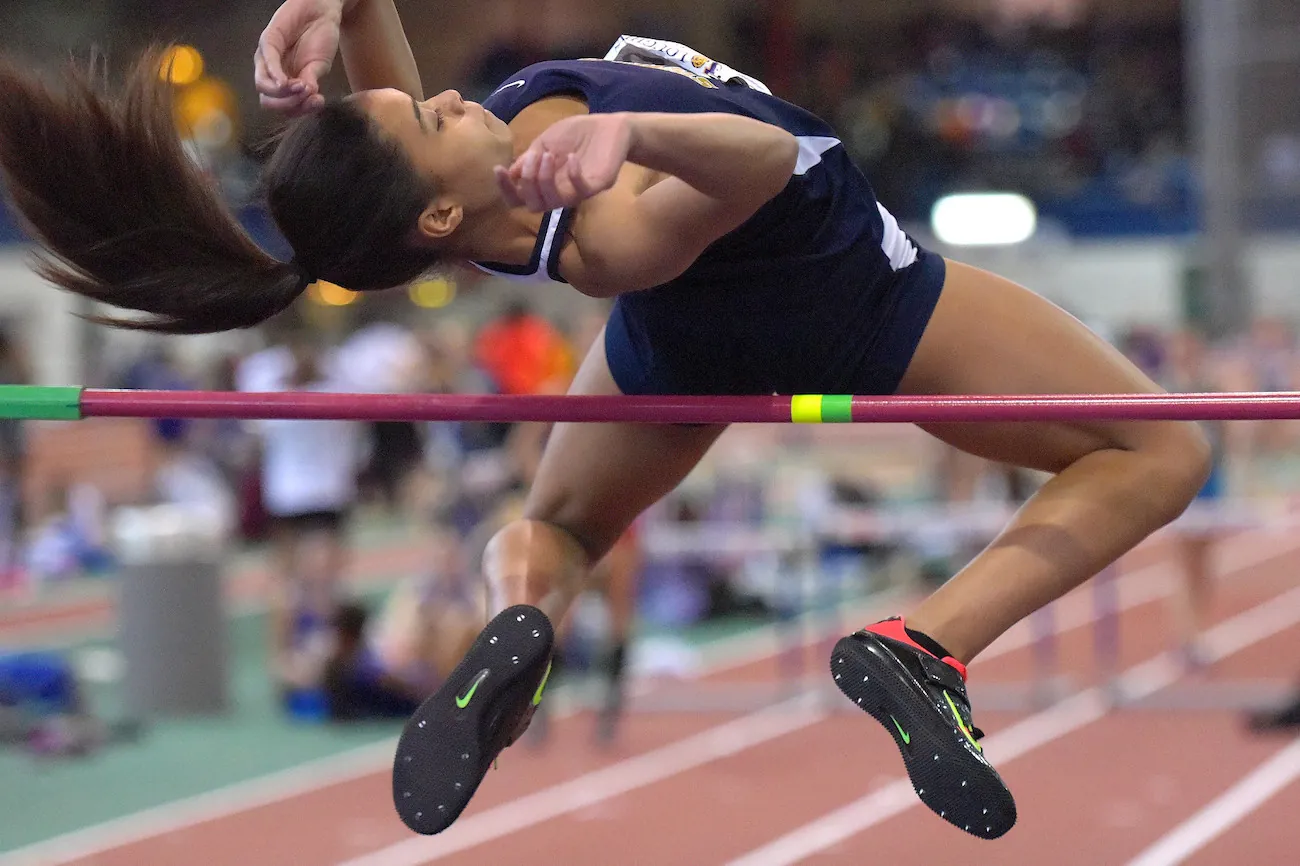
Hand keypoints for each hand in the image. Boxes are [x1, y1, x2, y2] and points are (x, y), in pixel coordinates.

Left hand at [254, 0, 347, 114]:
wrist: (323, 12)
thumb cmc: (321, 38)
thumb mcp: (319, 66)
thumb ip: (310, 83)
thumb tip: (309, 100)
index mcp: (285, 81)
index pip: (283, 106)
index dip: (298, 110)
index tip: (316, 103)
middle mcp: (271, 72)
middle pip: (268, 101)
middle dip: (287, 105)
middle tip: (306, 99)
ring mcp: (266, 58)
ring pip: (263, 86)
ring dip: (282, 94)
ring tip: (302, 88)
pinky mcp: (267, 41)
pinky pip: (267, 63)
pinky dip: (276, 76)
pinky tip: (287, 83)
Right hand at [495, 113, 633, 210]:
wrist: (610, 126)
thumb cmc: (576, 134)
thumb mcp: (546, 141)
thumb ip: (530, 157)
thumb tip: (511, 172)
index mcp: (545, 183)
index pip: (520, 199)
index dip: (507, 190)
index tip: (499, 169)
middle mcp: (559, 192)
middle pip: (534, 206)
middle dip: (528, 182)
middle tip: (535, 157)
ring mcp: (578, 192)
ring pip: (554, 203)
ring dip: (545, 180)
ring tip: (549, 155)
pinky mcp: (597, 186)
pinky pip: (581, 190)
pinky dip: (572, 175)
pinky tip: (572, 158)